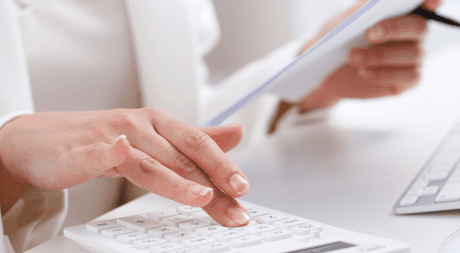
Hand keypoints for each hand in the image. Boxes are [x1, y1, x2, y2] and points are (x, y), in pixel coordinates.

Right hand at [0, 108, 249, 226]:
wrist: (43, 139)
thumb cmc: (104, 138)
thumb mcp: (156, 136)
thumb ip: (196, 139)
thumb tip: (236, 134)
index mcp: (161, 123)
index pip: (199, 146)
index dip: (224, 166)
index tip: (244, 189)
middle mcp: (141, 126)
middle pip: (182, 156)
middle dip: (213, 181)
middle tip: (236, 201)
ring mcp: (112, 136)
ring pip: (150, 161)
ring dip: (177, 180)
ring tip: (202, 197)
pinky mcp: (83, 151)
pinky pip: (99, 153)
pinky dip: (110, 153)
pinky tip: (120, 153)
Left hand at [296, 0, 441, 111]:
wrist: (330, 71)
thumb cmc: (341, 39)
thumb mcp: (346, 21)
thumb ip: (364, 7)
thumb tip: (374, 1)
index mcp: (403, 11)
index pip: (427, 3)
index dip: (430, 1)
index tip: (429, 1)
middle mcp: (414, 33)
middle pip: (419, 27)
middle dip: (394, 29)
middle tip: (369, 34)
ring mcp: (414, 56)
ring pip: (412, 53)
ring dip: (379, 55)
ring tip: (353, 57)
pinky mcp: (410, 79)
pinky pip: (409, 75)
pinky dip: (385, 73)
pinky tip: (364, 72)